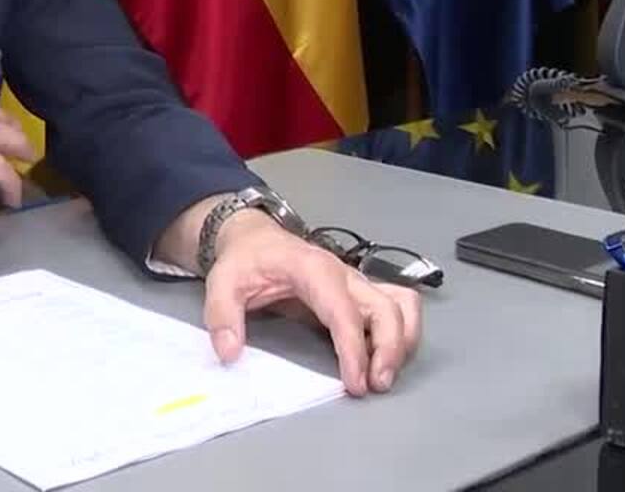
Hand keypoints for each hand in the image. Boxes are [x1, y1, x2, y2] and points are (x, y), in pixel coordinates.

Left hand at [202, 213, 421, 395]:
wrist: (256, 239)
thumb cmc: (245, 261)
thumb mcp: (222, 283)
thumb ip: (223, 317)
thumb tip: (230, 353)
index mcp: (313, 269)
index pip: (343, 310)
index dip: (354, 348)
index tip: (355, 382)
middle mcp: (343, 274)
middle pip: (385, 307)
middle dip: (389, 348)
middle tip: (376, 385)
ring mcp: (355, 282)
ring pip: (400, 304)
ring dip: (403, 340)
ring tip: (386, 375)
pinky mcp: (359, 292)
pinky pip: (396, 306)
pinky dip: (402, 331)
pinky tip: (387, 357)